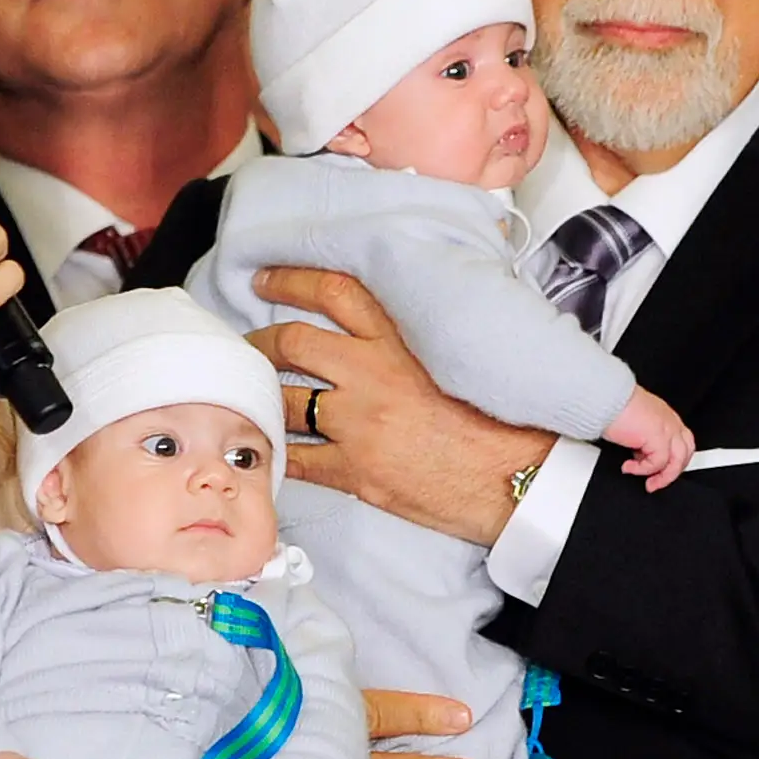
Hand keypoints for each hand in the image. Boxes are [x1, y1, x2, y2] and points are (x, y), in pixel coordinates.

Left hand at [253, 267, 554, 544]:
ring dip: (262, 398)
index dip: (293, 281)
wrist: (512, 478)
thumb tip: (417, 312)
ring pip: (285, 401)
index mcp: (401, 343)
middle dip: (261, 342)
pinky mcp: (355, 471)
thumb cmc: (500, 422)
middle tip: (247, 346)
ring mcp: (359, 425)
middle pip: (294, 342)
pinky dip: (277, 454)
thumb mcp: (464, 358)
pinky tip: (269, 451)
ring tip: (251, 398)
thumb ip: (427, 334)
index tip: (267, 280)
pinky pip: (297, 459)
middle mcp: (373, 376)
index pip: (335, 294)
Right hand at [608, 385, 695, 489]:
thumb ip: (643, 439)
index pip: (682, 442)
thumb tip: (640, 456)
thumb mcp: (634, 425)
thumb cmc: (613, 407)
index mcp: (666, 417)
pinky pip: (658, 462)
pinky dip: (643, 470)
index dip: (673, 459)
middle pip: (685, 453)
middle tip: (656, 482)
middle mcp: (670, 422)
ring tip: (649, 483)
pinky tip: (629, 467)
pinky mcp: (658, 437)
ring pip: (677, 461)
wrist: (606, 399)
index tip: (659, 471)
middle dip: (672, 472)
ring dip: (663, 477)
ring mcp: (667, 429)